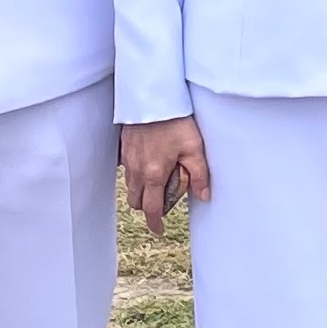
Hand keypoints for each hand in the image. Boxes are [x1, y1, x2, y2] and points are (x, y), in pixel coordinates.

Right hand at [120, 114, 209, 231]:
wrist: (153, 98)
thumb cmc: (175, 121)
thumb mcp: (194, 148)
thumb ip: (199, 175)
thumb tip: (203, 196)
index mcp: (154, 174)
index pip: (151, 208)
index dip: (155, 222)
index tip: (159, 229)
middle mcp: (137, 170)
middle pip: (136, 200)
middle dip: (147, 207)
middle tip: (163, 202)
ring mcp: (127, 159)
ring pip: (130, 185)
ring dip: (141, 190)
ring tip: (158, 181)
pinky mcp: (123, 148)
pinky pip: (126, 169)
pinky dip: (135, 173)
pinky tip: (148, 163)